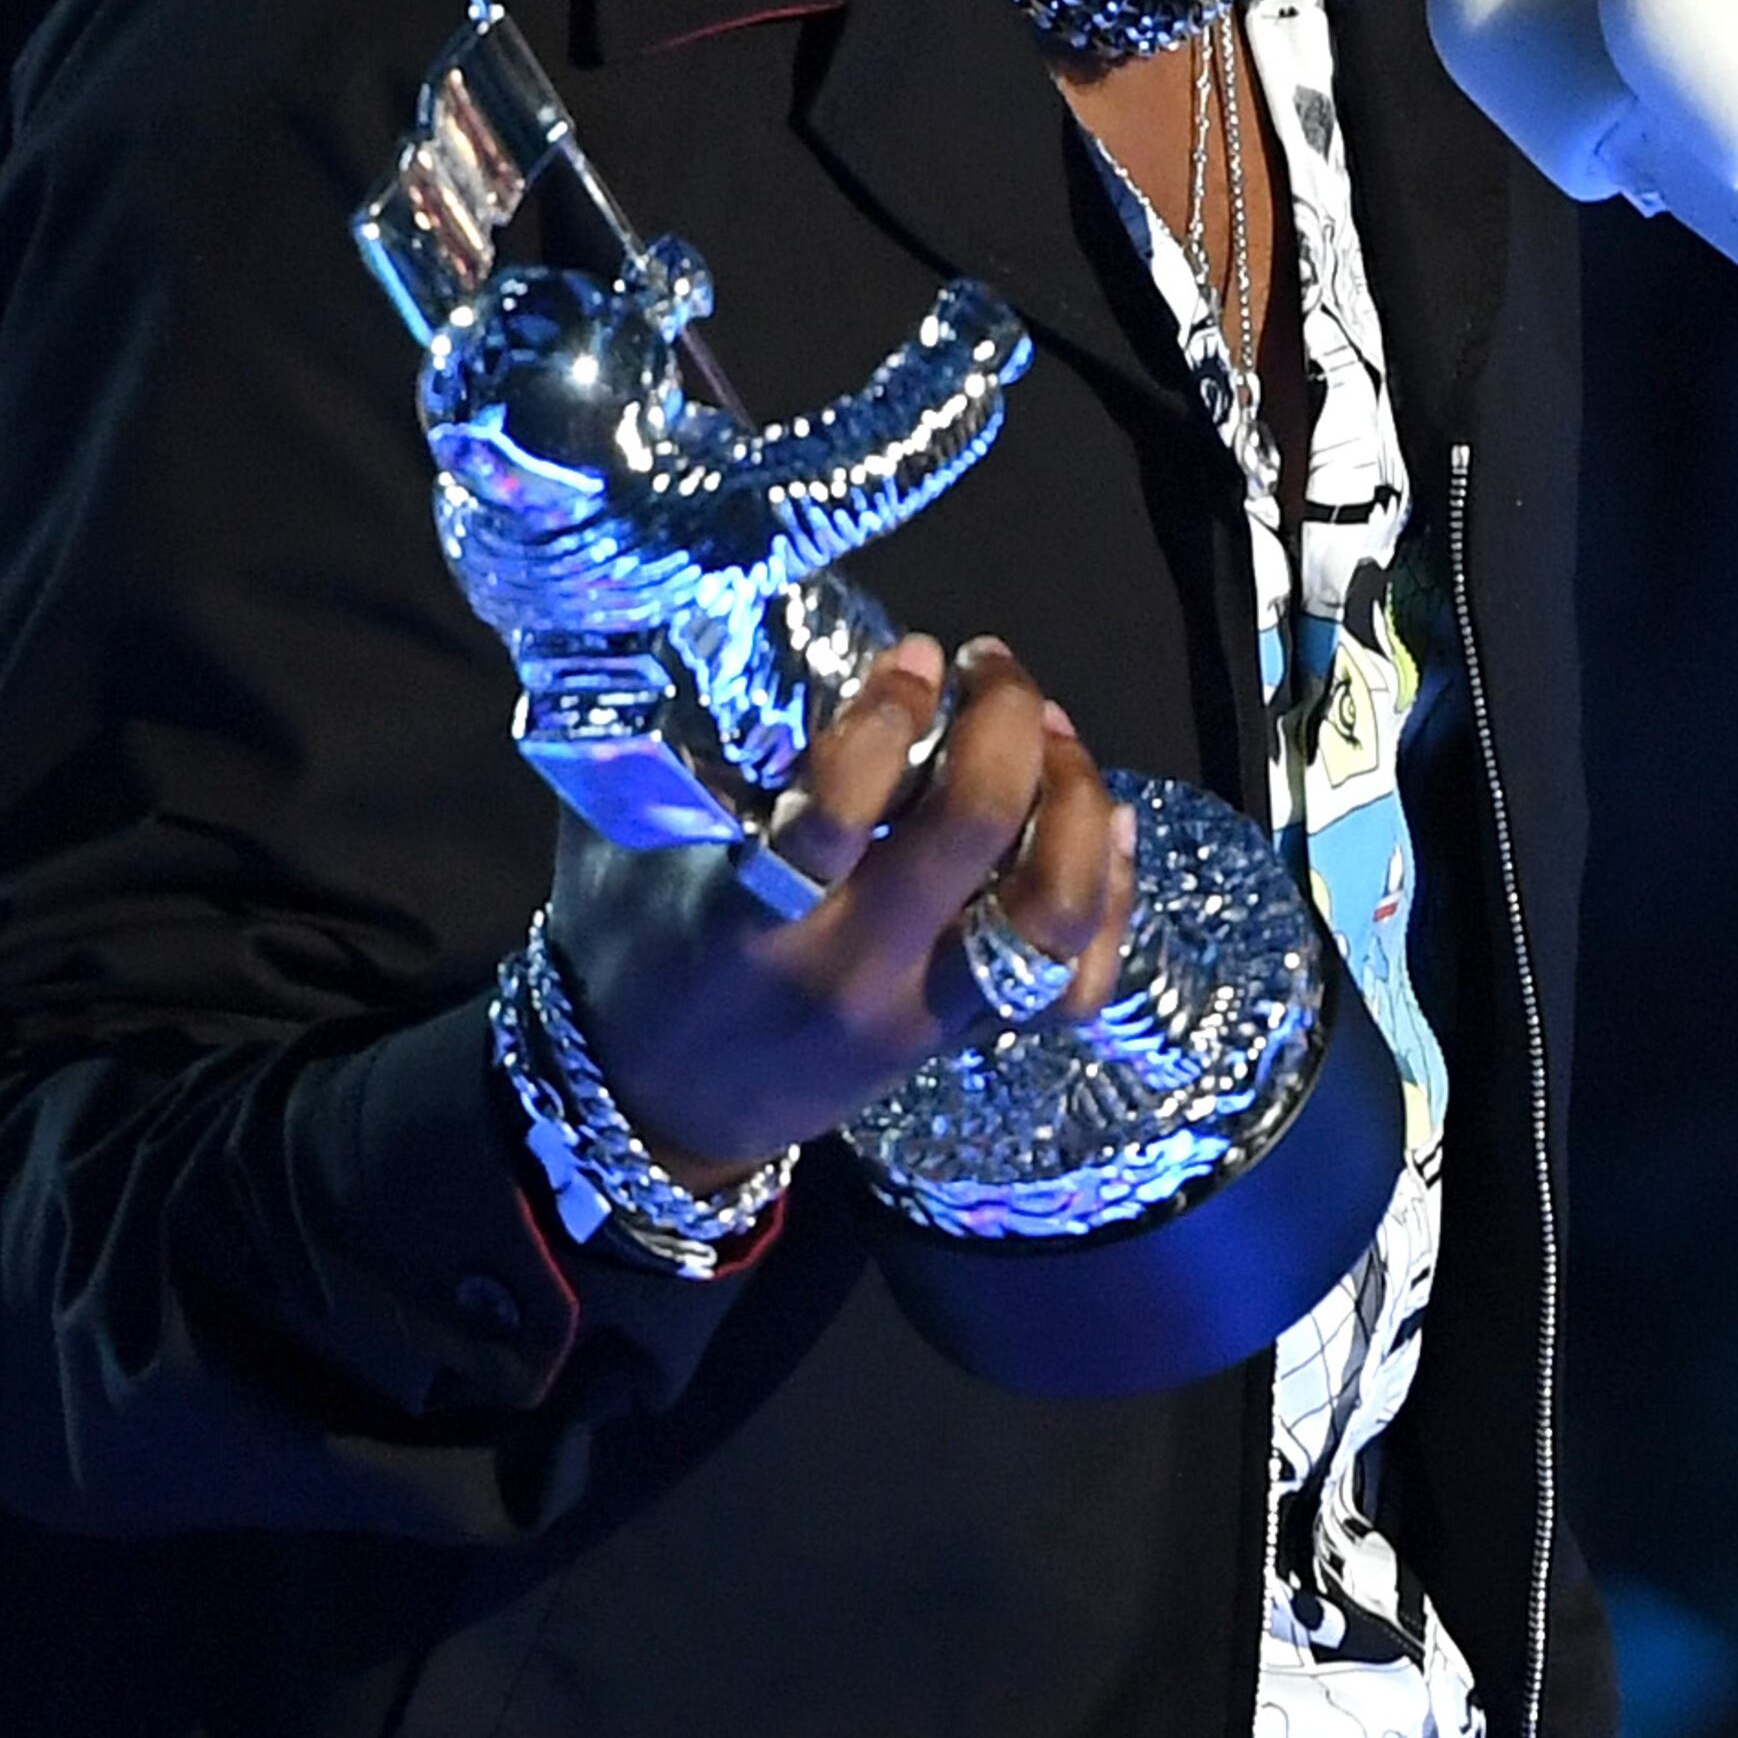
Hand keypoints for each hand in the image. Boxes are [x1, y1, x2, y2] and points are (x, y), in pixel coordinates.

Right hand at [558, 634, 1136, 1181]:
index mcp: (751, 921)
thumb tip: (735, 623)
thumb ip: (676, 747)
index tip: (913, 656)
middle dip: (1007, 723)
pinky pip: (1076, 982)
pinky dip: (1112, 894)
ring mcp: (922, 1015)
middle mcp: (851, 970)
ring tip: (1054, 739)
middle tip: (992, 671)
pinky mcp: (963, 1041)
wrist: (659, 1113)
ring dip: (1075, 803)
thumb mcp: (625, 844)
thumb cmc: (632, 954)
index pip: (836, 812)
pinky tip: (1106, 822)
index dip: (890, 714)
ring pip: (1052, 915)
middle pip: (975, 833)